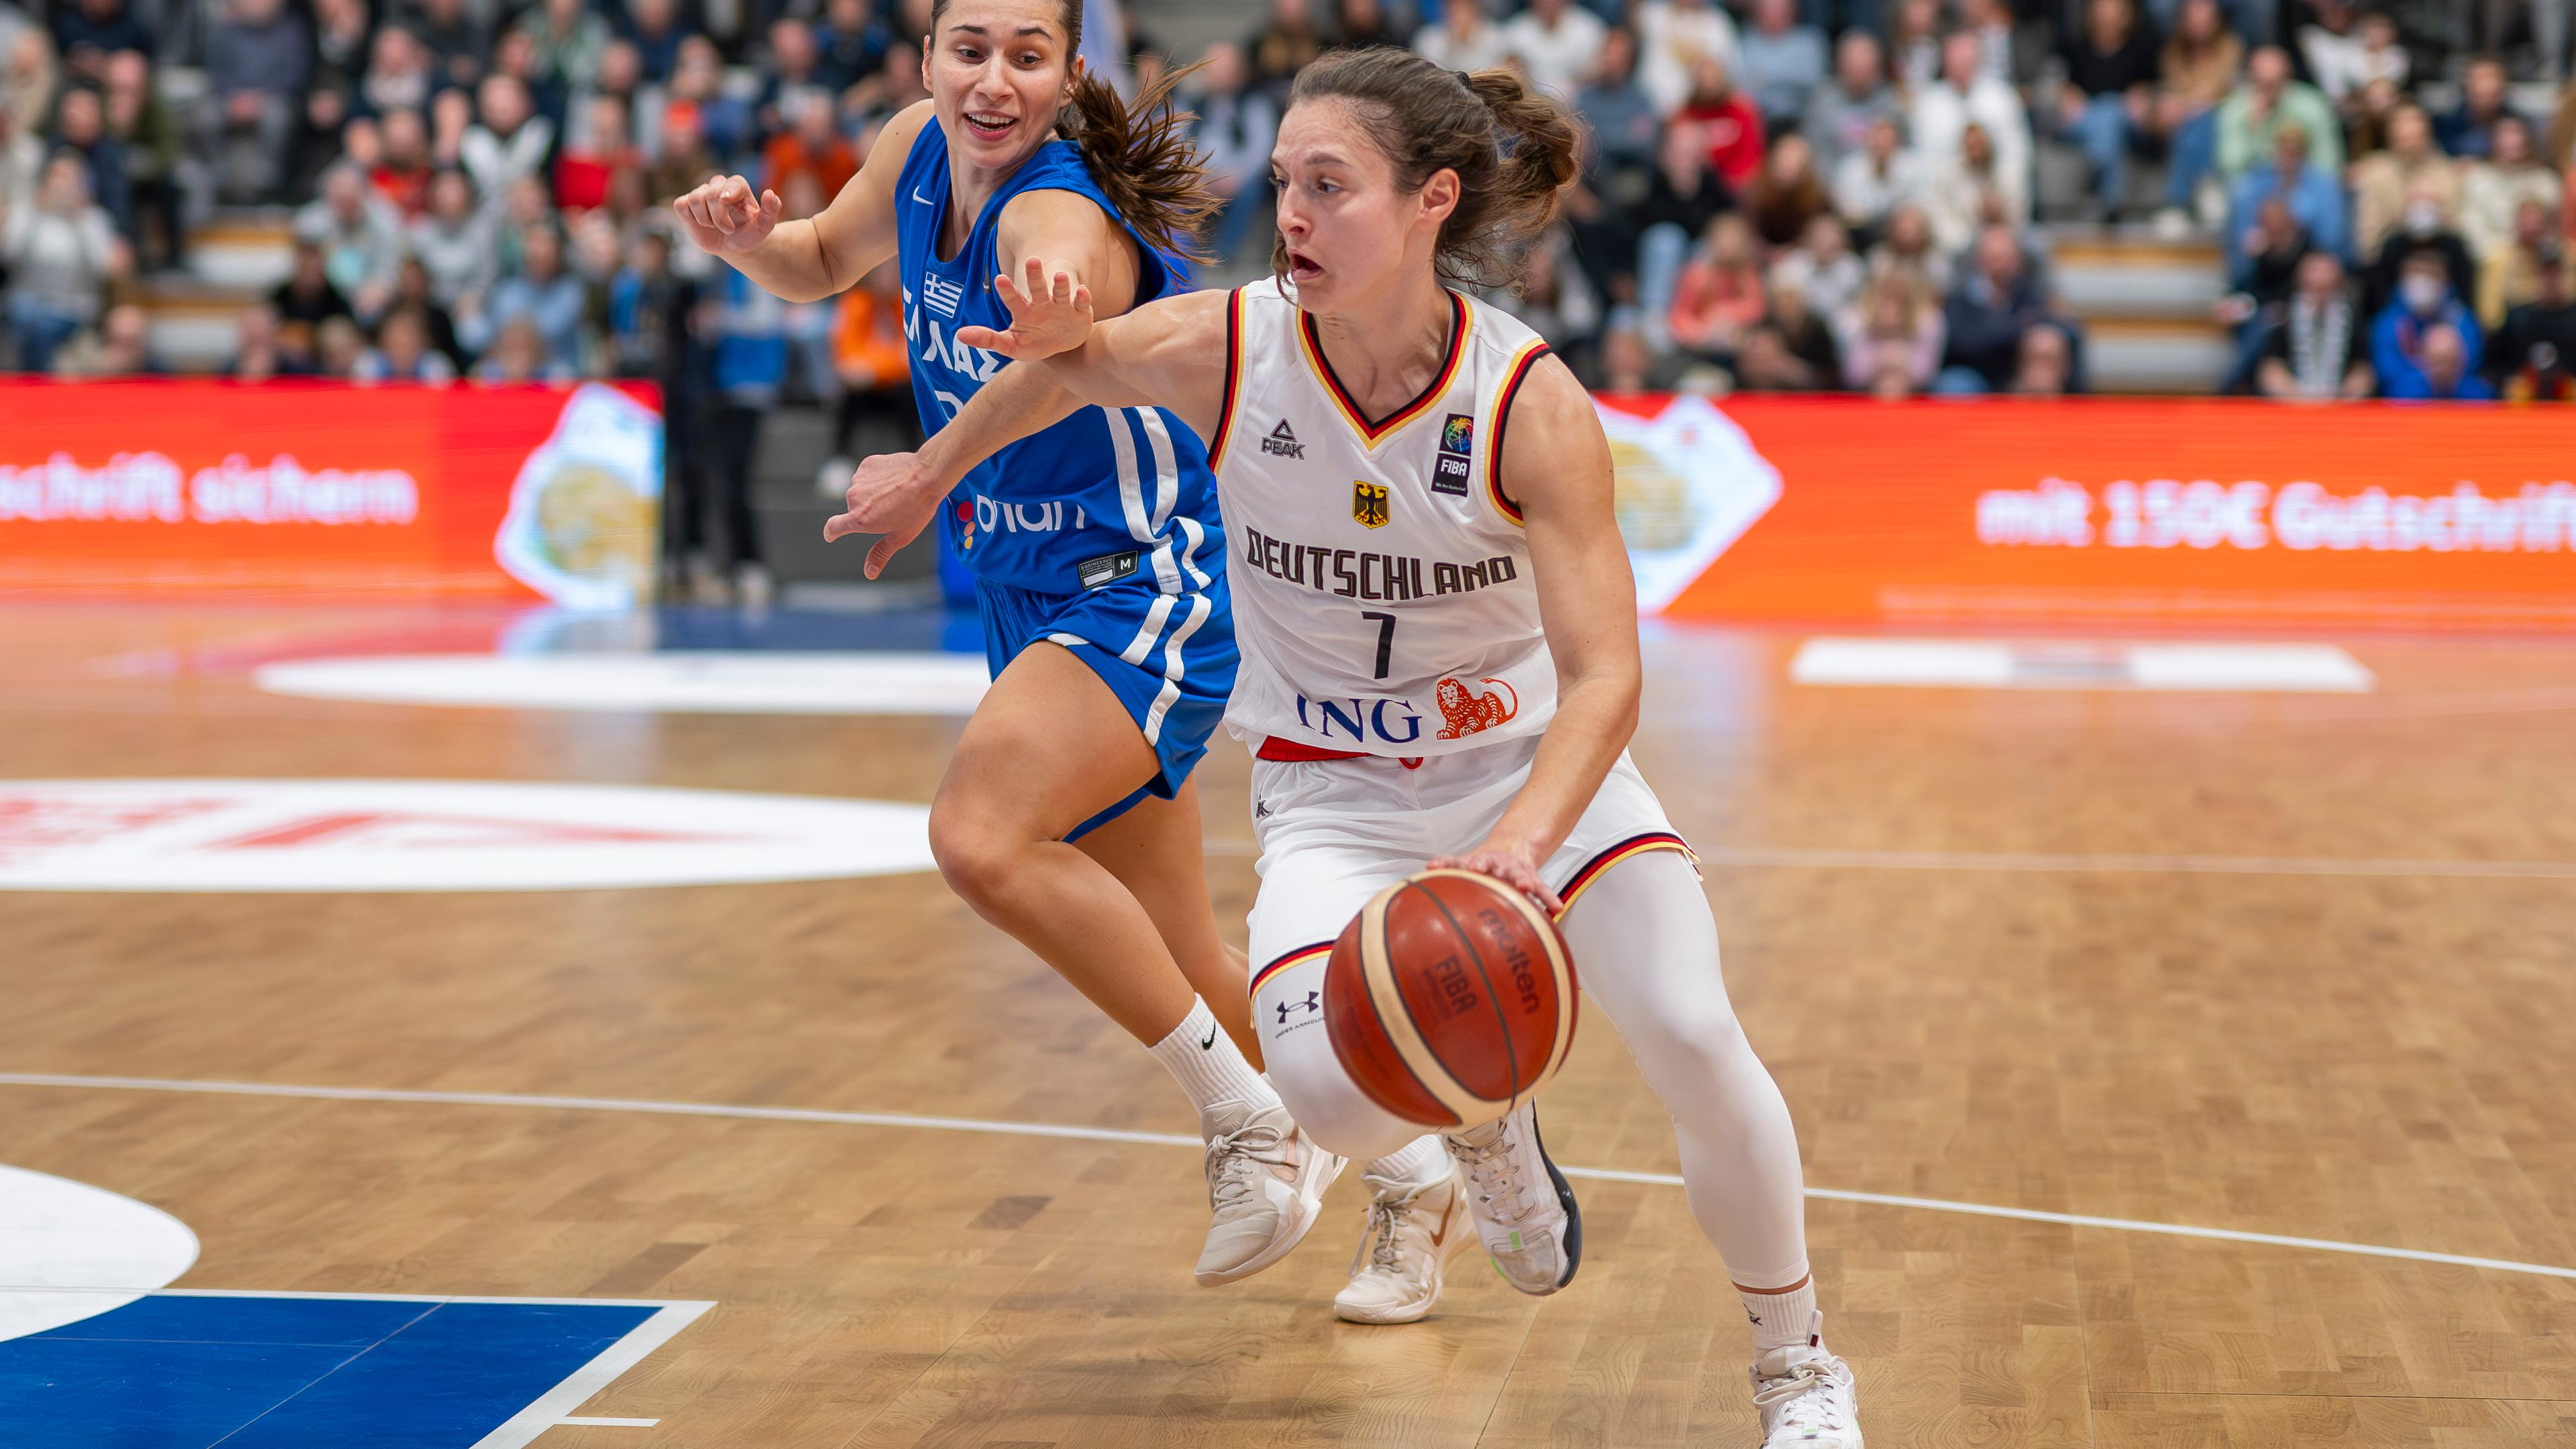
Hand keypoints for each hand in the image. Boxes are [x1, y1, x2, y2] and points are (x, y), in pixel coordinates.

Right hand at [673, 174, 783, 256]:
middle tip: (728, 229)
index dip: (728, 190)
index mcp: (738, 187)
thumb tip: (769, 193)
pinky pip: (680, 204)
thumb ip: (771, 210)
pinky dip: (690, 217)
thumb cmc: (750, 234)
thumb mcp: (764, 226)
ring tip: (714, 227)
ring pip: (694, 199)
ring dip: (704, 219)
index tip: (727, 201)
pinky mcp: (686, 205)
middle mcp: (718, 186)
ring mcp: (701, 194)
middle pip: (710, 193)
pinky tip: (701, 224)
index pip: (732, 182)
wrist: (735, 246)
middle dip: (718, 217)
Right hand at [823, 450, 947, 577]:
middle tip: (893, 509)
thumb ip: (880, 554)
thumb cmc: (918, 508)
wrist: (929, 474)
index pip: (833, 527)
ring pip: (862, 491)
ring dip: (874, 494)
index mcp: (860, 519)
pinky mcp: (867, 465)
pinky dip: (878, 478)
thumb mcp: (901, 536)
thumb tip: (869, 573)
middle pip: (855, 509)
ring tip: (897, 493)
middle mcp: (854, 498)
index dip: (831, 533)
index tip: (831, 535)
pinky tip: (895, 479)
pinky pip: (868, 476)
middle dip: (869, 512)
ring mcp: (859, 479)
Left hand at [954, 255, 1093, 358]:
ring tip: (1058, 275)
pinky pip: (1081, 303)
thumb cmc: (1033, 342)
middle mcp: (1042, 304)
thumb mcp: (1011, 345)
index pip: (1013, 299)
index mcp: (1024, 311)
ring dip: (1060, 284)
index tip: (999, 279)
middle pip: (1037, 287)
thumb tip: (959, 335)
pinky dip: (1082, 297)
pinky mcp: (1079, 312)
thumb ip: (988, 339)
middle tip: (1031, 260)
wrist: (1061, 345)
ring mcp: (1061, 306)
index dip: (1007, 291)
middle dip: (1034, 275)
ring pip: (1060, 292)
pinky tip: (1081, 291)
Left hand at [1427, 838, 1563, 916]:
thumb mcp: (1464, 868)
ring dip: (1520, 880)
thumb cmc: (1483, 867)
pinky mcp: (1531, 877)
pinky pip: (1542, 889)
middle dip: (1482, 864)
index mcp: (1475, 862)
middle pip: (1488, 862)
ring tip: (1524, 887)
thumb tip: (1421, 884)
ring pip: (1518, 874)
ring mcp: (1514, 869)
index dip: (1446, 863)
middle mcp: (1494, 863)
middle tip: (1479, 867)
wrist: (1512, 847)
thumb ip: (1447, 874)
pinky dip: (1548, 898)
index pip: (1457, 861)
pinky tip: (1556, 908)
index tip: (1434, 866)